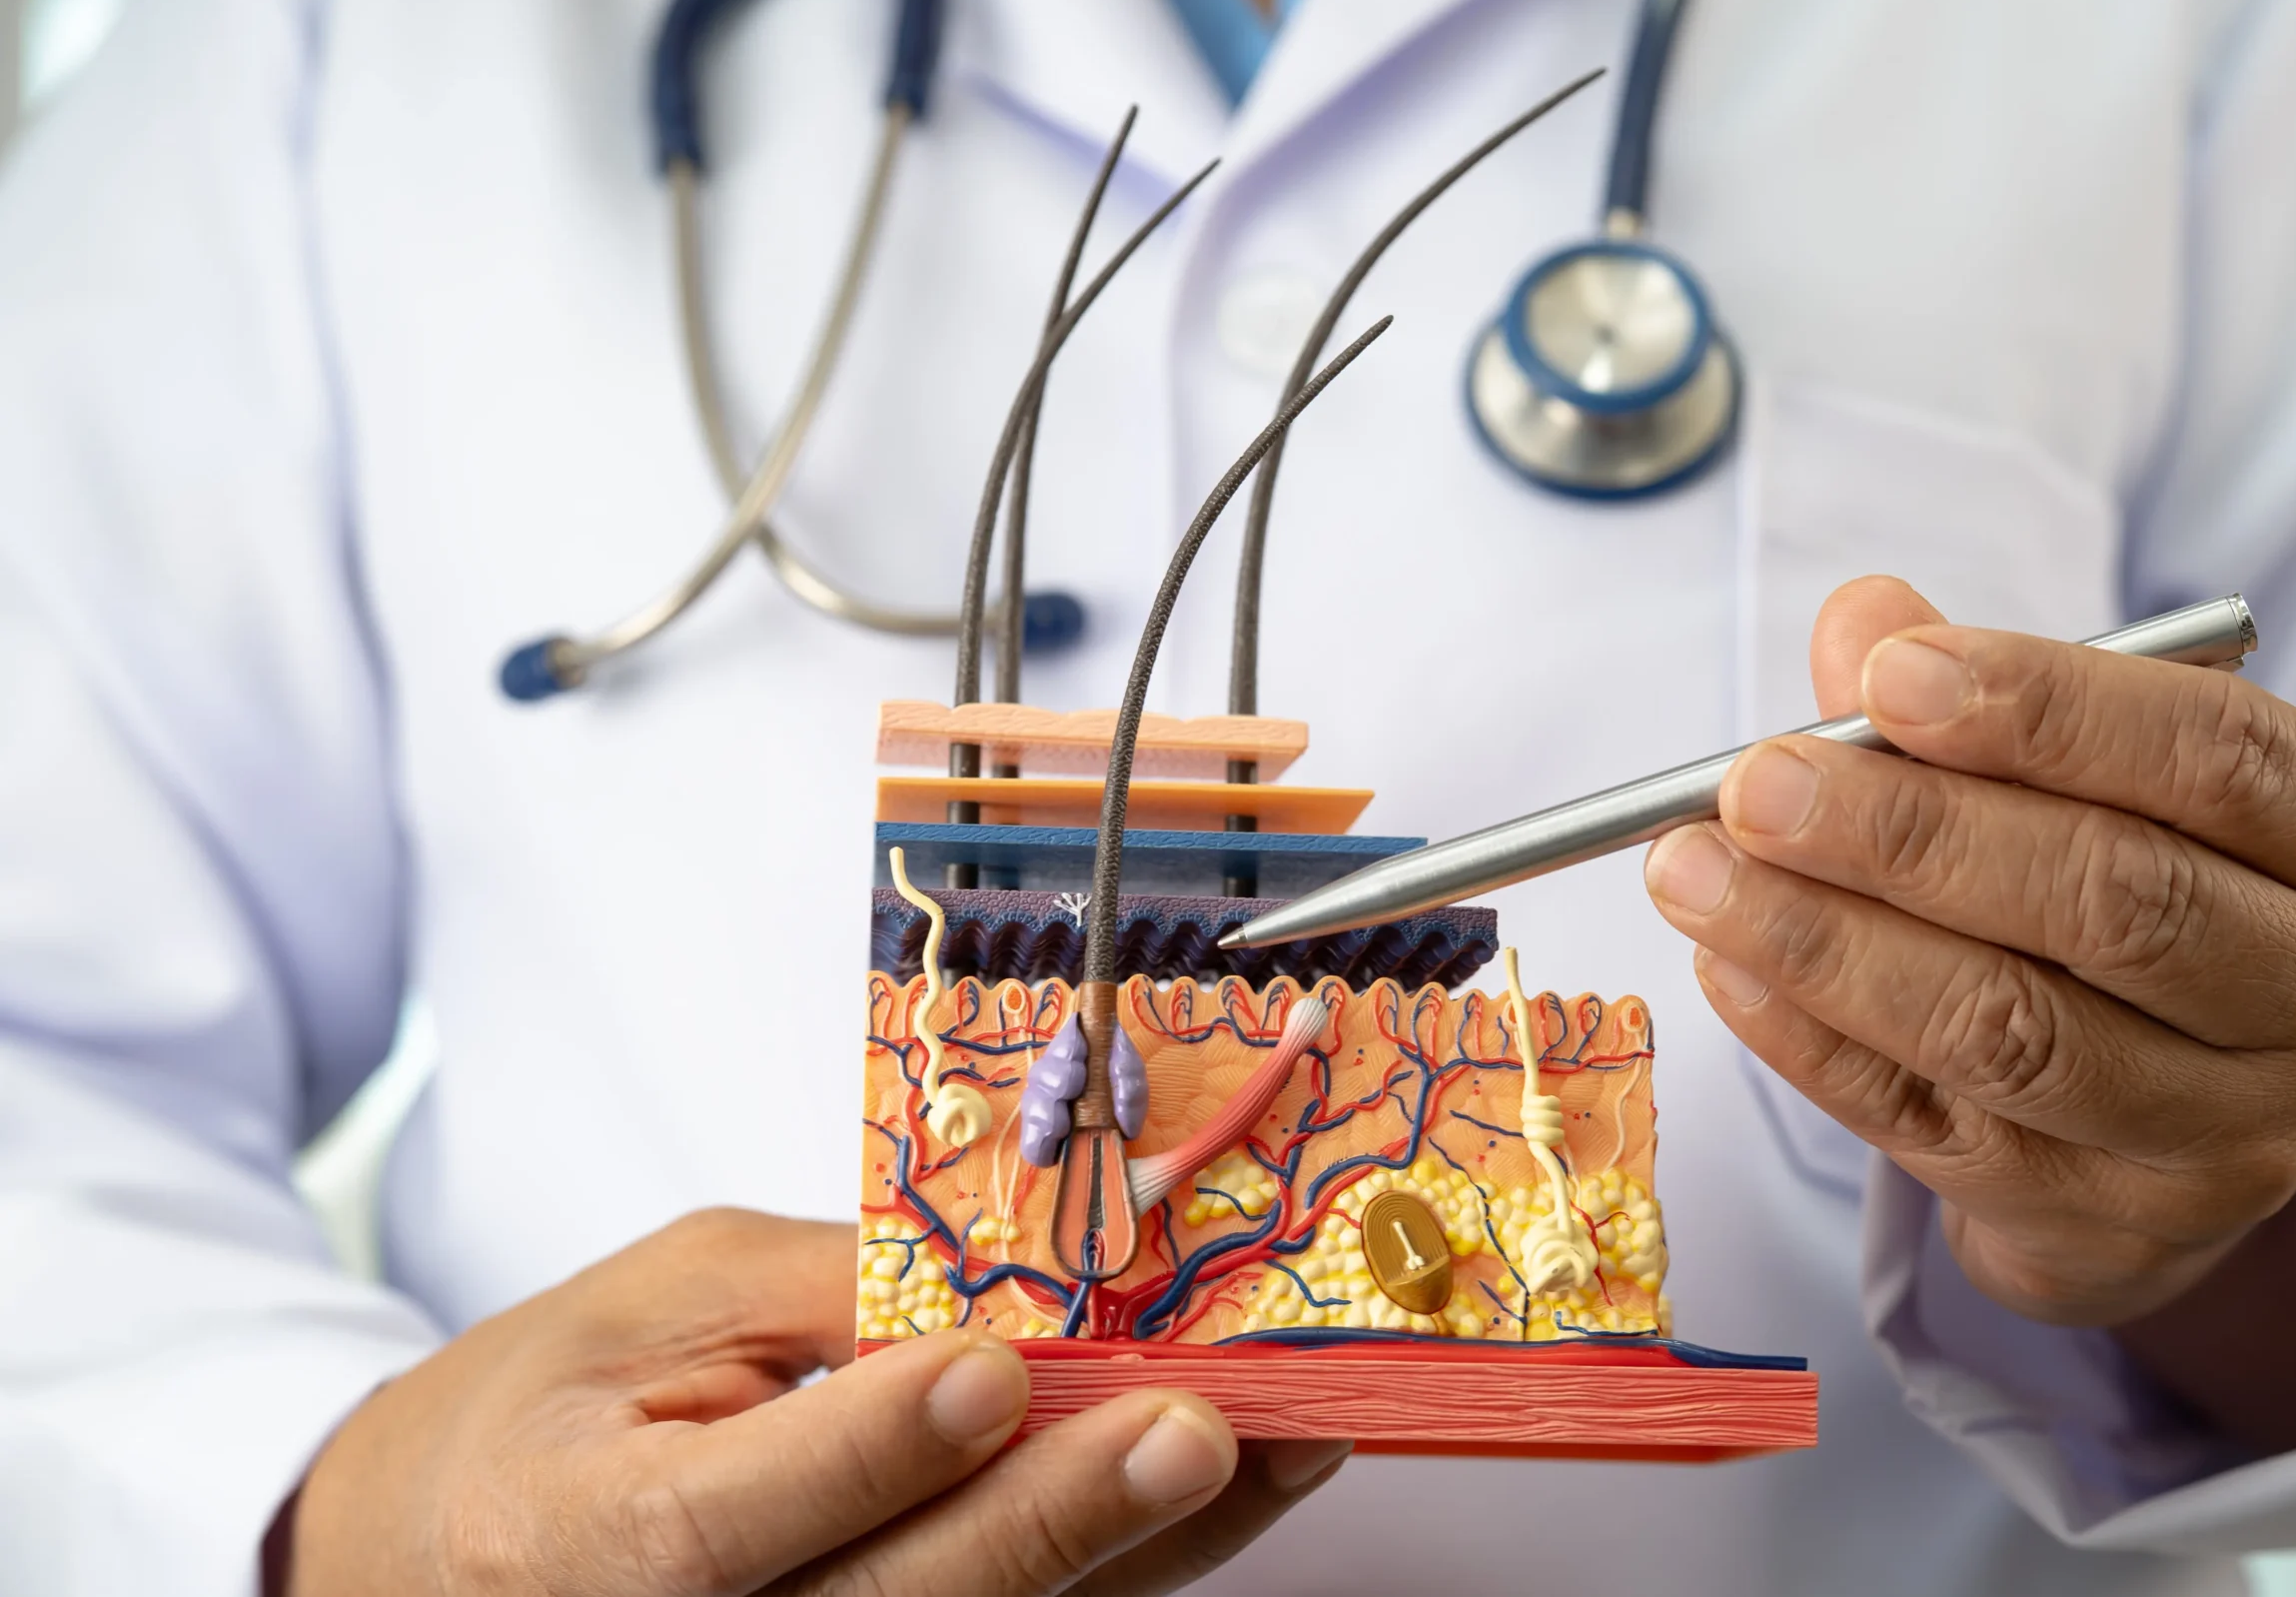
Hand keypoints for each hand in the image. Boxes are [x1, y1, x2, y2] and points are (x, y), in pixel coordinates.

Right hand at [281, 1208, 1346, 1595]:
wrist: (472, 1551)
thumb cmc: (562, 1404)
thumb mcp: (660, 1295)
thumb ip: (820, 1289)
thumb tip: (1006, 1278)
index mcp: (588, 1538)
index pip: (735, 1521)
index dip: (872, 1453)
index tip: (991, 1370)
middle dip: (1052, 1516)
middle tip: (1189, 1424)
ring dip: (1140, 1551)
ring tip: (1274, 1447)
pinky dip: (1128, 1572)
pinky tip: (1221, 1495)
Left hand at [1645, 578, 2295, 1435]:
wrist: (2193, 1123)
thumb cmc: (2147, 895)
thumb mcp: (2118, 782)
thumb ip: (1989, 699)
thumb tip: (1863, 621)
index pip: (2221, 758)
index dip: (2048, 710)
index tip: (1887, 677)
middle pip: (2115, 903)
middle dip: (1910, 834)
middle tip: (1755, 784)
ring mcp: (2232, 1141)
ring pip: (2015, 1032)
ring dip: (1830, 943)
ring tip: (1697, 872)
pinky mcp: (2110, 1230)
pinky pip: (1932, 1127)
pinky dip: (1813, 1040)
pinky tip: (1728, 967)